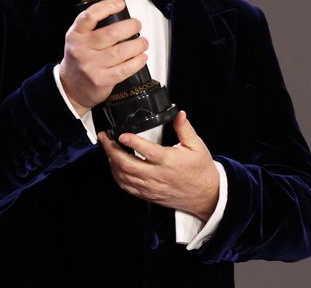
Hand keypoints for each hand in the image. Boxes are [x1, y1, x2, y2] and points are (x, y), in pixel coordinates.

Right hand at [59, 0, 148, 115]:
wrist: (71, 87)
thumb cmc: (80, 59)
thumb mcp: (78, 39)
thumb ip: (94, 27)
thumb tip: (122, 16)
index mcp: (75, 35)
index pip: (90, 16)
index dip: (108, 7)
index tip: (120, 4)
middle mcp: (81, 49)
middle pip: (111, 33)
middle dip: (131, 26)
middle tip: (137, 25)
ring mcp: (91, 66)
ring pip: (121, 51)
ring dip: (138, 45)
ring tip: (143, 42)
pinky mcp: (101, 80)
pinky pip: (124, 69)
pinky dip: (137, 62)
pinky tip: (142, 57)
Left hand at [98, 111, 219, 221]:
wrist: (206, 196)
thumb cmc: (201, 170)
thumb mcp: (197, 146)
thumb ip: (185, 129)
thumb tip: (179, 114)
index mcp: (170, 161)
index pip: (147, 151)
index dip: (132, 142)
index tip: (121, 133)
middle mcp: (158, 175)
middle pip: (128, 165)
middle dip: (111, 150)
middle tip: (104, 137)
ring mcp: (151, 187)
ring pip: (124, 176)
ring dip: (112, 162)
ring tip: (107, 148)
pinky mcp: (148, 195)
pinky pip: (126, 187)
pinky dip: (117, 175)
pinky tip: (114, 165)